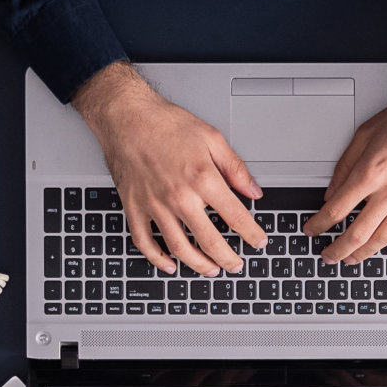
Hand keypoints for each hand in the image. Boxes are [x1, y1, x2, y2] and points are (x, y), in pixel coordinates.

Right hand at [73, 63, 267, 275]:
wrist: (126, 117)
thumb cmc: (166, 123)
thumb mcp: (212, 137)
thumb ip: (235, 168)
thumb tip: (254, 191)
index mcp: (203, 179)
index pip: (236, 217)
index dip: (252, 234)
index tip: (259, 242)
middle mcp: (180, 197)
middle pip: (210, 241)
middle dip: (229, 259)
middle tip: (237, 265)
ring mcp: (155, 206)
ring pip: (179, 248)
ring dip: (198, 264)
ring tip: (211, 269)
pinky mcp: (134, 207)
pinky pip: (145, 241)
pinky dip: (157, 258)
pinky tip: (169, 264)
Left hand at [306, 69, 386, 263]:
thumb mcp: (364, 134)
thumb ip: (345, 166)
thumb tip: (332, 193)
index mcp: (370, 172)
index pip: (336, 209)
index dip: (319, 224)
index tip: (312, 229)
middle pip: (358, 232)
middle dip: (338, 249)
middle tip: (328, 256)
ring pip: (386, 236)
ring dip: (366, 253)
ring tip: (353, 259)